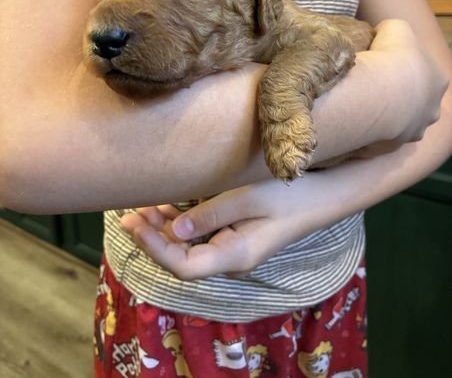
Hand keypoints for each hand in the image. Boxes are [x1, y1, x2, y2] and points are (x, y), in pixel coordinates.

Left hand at [121, 178, 325, 279]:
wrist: (321, 199)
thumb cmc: (289, 195)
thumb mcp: (249, 199)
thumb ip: (211, 215)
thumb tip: (174, 228)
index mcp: (235, 256)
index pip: (184, 266)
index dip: (155, 248)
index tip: (135, 223)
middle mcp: (231, 261)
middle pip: (182, 259)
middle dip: (153, 238)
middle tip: (129, 213)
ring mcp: (233, 251)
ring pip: (189, 249)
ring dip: (164, 231)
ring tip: (141, 209)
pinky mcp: (234, 239)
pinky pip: (200, 239)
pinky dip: (180, 225)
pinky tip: (166, 209)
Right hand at [369, 19, 447, 142]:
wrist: (375, 95)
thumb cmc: (389, 60)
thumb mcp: (395, 28)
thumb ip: (393, 29)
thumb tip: (381, 34)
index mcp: (438, 81)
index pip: (424, 76)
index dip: (403, 71)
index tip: (384, 68)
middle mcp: (431, 111)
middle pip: (415, 105)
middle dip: (399, 100)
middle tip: (374, 90)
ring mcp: (412, 133)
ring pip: (400, 126)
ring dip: (386, 120)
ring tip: (364, 110)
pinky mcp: (390, 148)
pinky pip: (378, 142)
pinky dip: (368, 135)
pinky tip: (355, 124)